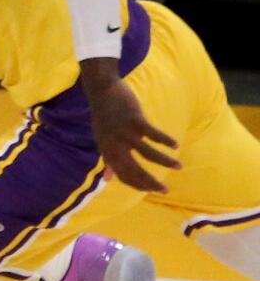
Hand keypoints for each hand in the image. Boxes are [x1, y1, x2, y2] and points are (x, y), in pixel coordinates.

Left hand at [82, 64, 179, 192]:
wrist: (101, 89)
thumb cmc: (104, 116)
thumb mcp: (102, 139)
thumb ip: (108, 159)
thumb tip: (107, 179)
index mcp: (108, 151)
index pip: (123, 175)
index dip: (137, 185)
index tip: (151, 190)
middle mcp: (116, 145)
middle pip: (135, 170)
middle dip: (151, 182)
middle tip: (165, 191)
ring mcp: (126, 133)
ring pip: (149, 154)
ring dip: (166, 162)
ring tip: (179, 166)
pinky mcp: (135, 120)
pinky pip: (153, 134)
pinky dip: (165, 140)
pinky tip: (175, 145)